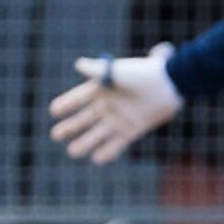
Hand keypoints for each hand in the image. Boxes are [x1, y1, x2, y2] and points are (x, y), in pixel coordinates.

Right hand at [48, 44, 182, 163]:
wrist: (170, 84)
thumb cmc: (144, 73)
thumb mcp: (119, 71)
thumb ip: (98, 70)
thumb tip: (78, 64)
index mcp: (104, 89)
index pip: (79, 98)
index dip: (67, 104)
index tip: (53, 111)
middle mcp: (109, 105)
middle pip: (85, 119)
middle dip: (70, 127)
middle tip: (56, 135)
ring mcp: (120, 119)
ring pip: (98, 134)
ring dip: (85, 143)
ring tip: (72, 152)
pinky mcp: (133, 130)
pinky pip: (117, 144)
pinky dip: (108, 152)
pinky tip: (96, 159)